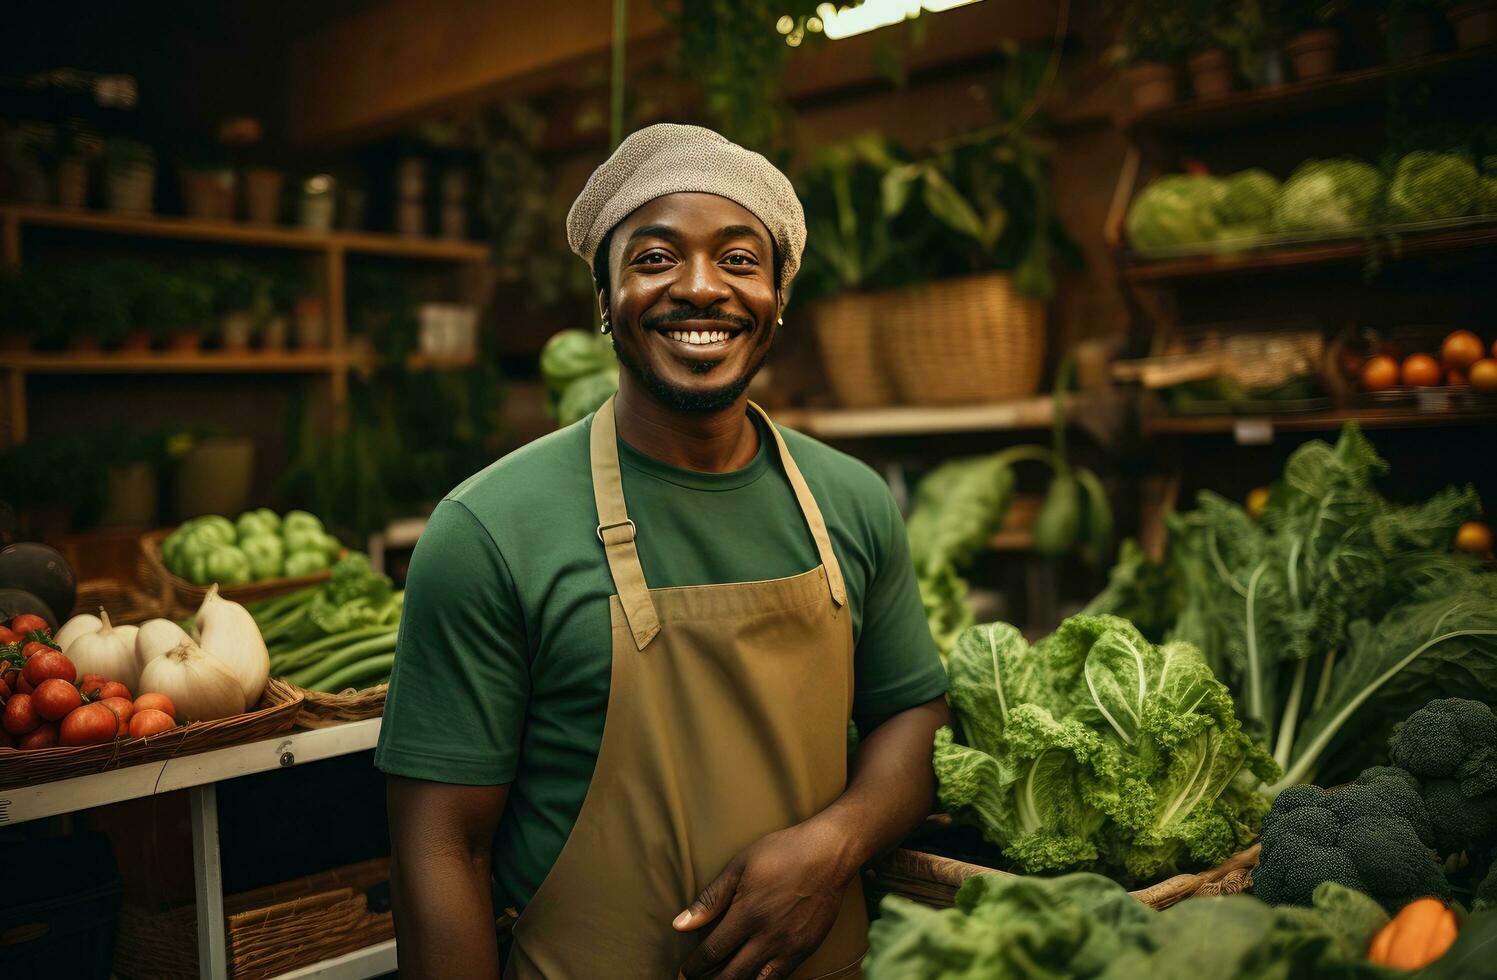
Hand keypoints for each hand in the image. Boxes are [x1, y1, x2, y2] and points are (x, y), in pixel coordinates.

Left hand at [675, 820, 855, 979]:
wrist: (830, 853)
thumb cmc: (783, 852)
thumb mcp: (740, 866)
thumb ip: (710, 899)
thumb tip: (679, 925)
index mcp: (748, 914)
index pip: (712, 952)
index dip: (693, 968)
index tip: (683, 973)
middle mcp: (768, 936)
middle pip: (731, 976)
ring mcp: (790, 947)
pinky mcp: (806, 950)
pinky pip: (779, 979)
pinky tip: (751, 979)